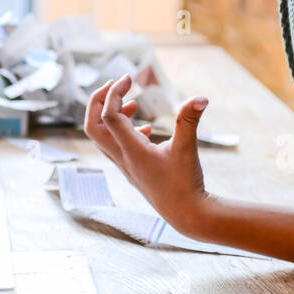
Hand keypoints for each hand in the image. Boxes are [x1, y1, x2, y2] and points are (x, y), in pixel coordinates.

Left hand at [84, 74, 210, 236]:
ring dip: (108, 116)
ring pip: (102, 137)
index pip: (108, 116)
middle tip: (116, 84)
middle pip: (92, 127)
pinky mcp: (134, 171)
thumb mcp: (188, 148)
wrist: (187, 215)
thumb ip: (190, 120)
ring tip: (131, 102)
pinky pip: (116, 147)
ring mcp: (126, 166)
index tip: (129, 78)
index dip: (114, 93)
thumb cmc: (186, 184)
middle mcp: (123, 158)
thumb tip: (202, 97)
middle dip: (98, 101)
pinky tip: (147, 130)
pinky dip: (123, 131)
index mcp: (131, 151)